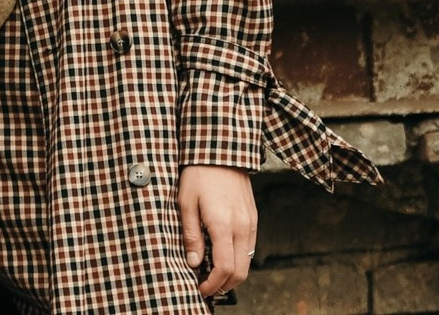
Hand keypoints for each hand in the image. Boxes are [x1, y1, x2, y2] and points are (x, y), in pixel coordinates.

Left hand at [178, 164, 256, 297]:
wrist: (221, 150)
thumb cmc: (199, 174)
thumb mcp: (185, 202)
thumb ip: (191, 235)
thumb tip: (194, 263)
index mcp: (224, 225)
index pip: (225, 268)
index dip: (213, 284)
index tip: (200, 288)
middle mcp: (242, 227)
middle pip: (240, 272)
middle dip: (224, 285)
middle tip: (206, 285)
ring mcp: (250, 223)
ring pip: (247, 261)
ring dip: (232, 273)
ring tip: (211, 271)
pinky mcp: (253, 218)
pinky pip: (249, 247)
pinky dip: (238, 258)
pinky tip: (221, 254)